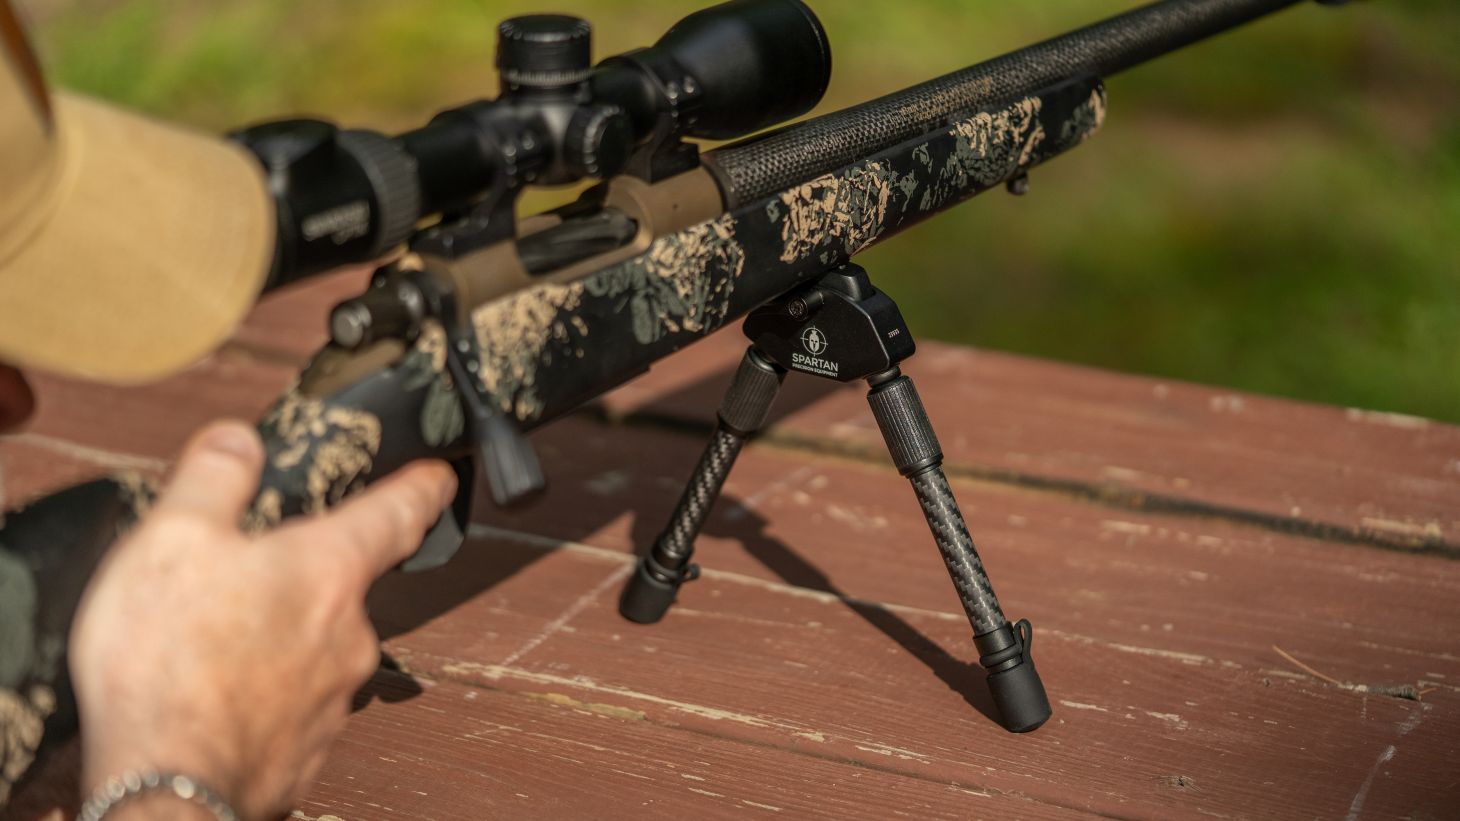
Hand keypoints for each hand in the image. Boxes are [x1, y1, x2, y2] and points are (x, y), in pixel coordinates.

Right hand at [69, 420, 454, 819]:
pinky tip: (213, 695)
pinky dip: (260, 693)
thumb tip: (241, 440)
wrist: (169, 791)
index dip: (421, 485)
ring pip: (315, 646)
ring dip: (276, 637)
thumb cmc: (169, 669)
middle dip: (302, 575)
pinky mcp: (307, 749)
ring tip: (211, 642)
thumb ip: (213, 478)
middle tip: (244, 574)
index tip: (438, 476)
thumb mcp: (172, 539)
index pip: (398, 510)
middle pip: (341, 584)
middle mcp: (349, 633)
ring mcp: (334, 697)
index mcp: (328, 569)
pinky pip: (291, 704)